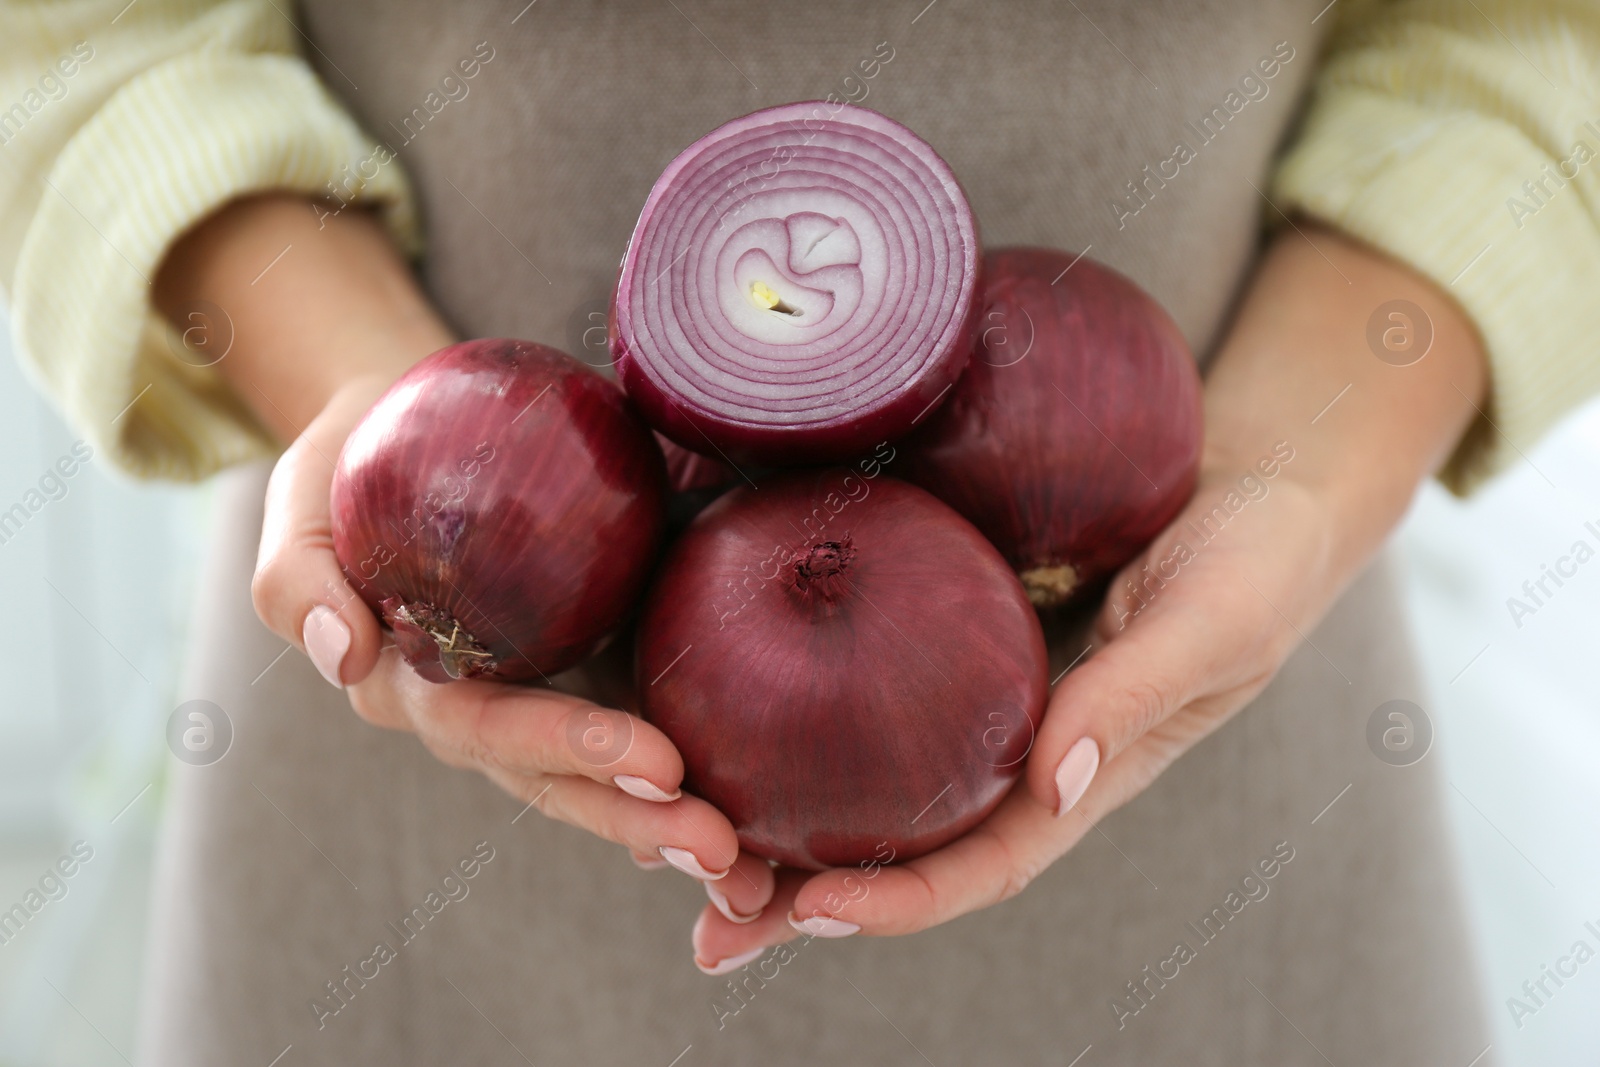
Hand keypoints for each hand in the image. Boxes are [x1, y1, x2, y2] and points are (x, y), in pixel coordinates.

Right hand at [155, 194, 748, 884]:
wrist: (404, 425)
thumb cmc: (349, 462)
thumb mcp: (299, 504)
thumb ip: (301, 582)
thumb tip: (345, 655)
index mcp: (412, 686)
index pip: (493, 729)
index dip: (570, 747)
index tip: (657, 763)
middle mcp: (483, 709)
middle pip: (561, 778)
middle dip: (638, 817)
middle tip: (721, 849)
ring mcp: (543, 692)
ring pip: (606, 775)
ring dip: (672, 821)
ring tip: (750, 864)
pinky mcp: (590, 660)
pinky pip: (642, 718)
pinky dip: (688, 778)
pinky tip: (750, 813)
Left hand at [689, 223, 1487, 969]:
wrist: (1253, 477)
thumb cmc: (1255, 555)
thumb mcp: (1212, 621)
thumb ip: (1135, 692)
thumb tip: (1053, 782)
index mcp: (1079, 774)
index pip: (982, 865)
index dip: (901, 902)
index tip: (811, 915)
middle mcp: (1014, 749)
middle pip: (900, 846)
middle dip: (806, 897)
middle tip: (705, 928)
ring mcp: (977, 691)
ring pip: (865, 777)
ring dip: (776, 819)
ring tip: (673, 841)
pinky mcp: (950, 622)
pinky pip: (865, 678)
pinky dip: (793, 704)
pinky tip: (718, 700)